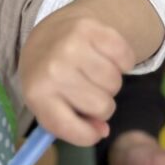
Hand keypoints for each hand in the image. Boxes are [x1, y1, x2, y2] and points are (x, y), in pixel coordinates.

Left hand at [20, 13, 134, 145]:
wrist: (48, 33)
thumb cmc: (49, 78)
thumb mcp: (49, 105)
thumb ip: (73, 125)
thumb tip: (102, 131)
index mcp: (38, 95)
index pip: (76, 131)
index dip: (89, 135)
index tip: (90, 126)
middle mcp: (53, 70)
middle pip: (102, 107)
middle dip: (101, 105)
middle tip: (88, 91)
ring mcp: (72, 47)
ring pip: (115, 84)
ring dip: (110, 83)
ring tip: (94, 73)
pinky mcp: (92, 28)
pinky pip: (126, 59)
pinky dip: (122, 62)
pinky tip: (105, 57)